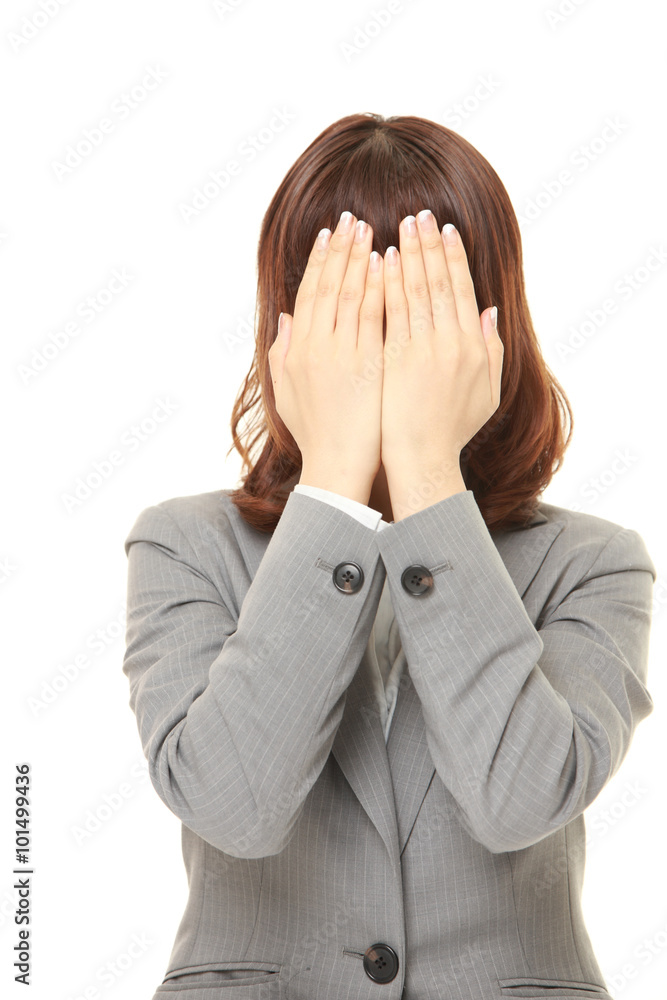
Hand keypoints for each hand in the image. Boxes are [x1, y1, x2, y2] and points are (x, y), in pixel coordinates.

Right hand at [268, 211, 384, 502]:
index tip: (330, 234)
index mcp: (296, 350)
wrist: (336, 466)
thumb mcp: (287, 393)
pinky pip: (375, 316)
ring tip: (372, 230)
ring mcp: (341, 353)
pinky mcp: (367, 364)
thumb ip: (282, 353)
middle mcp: (315, 346)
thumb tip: (285, 320)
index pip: (308, 293)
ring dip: (361, 259)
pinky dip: (380, 288)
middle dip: (341, 249)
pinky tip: (389, 265)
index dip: (319, 261)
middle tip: (352, 218)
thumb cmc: (316, 434)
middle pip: (329, 285)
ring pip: (351, 294)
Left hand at [380, 210, 503, 506]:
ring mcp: (423, 350)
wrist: (422, 459)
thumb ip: (492, 350)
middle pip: (440, 282)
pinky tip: (384, 259)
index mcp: (474, 347)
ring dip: (410, 254)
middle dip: (430, 245)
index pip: (463, 289)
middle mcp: (451, 343)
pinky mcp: (395, 358)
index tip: (446, 230)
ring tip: (403, 225)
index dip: (454, 257)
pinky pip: (392, 312)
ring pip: (416, 290)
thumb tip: (489, 311)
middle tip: (421, 214)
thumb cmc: (452, 429)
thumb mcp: (487, 392)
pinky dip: (390, 283)